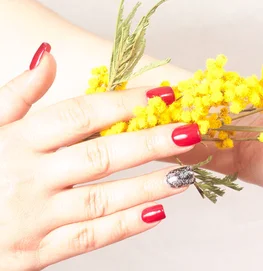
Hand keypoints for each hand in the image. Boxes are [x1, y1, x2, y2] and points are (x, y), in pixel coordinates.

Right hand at [0, 43, 201, 269]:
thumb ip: (16, 95)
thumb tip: (50, 58)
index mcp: (17, 142)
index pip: (79, 115)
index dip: (124, 103)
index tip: (163, 95)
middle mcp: (29, 178)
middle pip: (99, 155)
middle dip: (149, 142)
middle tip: (189, 132)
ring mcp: (36, 217)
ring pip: (101, 199)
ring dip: (148, 186)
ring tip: (185, 174)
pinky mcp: (39, 251)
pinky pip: (91, 237)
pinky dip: (126, 225)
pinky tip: (157, 212)